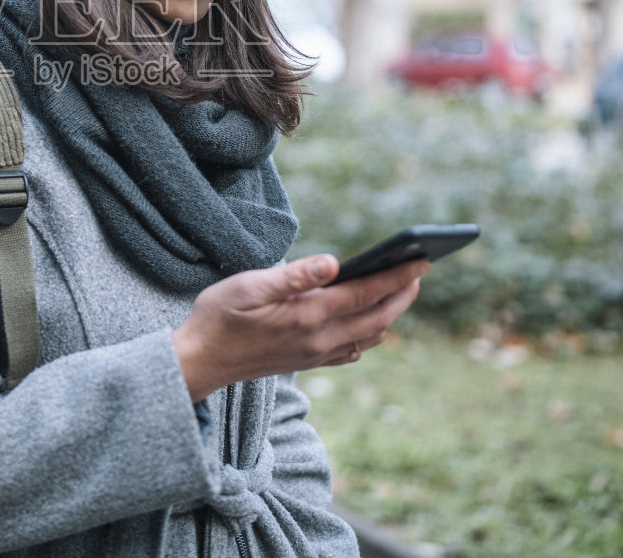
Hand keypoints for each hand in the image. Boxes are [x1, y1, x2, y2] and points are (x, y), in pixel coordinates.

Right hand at [171, 254, 427, 402]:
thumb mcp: (248, 286)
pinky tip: (369, 322)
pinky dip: (371, 333)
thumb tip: (333, 262)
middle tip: (419, 268)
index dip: (397, 276)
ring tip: (401, 288)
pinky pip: (354, 350)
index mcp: (308, 316)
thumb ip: (293, 275)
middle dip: (403, 293)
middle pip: (378, 317)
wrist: (200, 361)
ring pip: (370, 335)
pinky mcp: (309, 362)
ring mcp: (316, 355)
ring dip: (391, 312)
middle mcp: (320, 340)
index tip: (422, 259)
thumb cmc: (219, 316)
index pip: (366, 293)